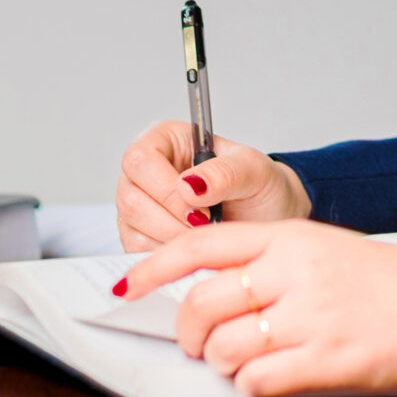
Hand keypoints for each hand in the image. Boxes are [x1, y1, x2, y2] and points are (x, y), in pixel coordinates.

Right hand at [116, 121, 310, 249]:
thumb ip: (225, 173)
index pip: (140, 159)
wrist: (266, 219)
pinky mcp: (140, 235)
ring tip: (207, 235)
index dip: (165, 189)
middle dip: (171, 220)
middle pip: (129, 197)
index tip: (200, 211)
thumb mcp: (254, 171)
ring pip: (131, 227)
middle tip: (208, 227)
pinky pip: (137, 250)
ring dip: (171, 239)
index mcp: (166, 141)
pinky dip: (167, 255)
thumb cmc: (258, 187)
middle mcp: (145, 171)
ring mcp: (138, 204)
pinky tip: (194, 248)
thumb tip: (188, 185)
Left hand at [116, 219, 396, 396]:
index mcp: (289, 238)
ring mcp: (311, 317)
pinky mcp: (327, 360)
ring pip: (224, 347)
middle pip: (202, 305)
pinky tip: (271, 377)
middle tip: (198, 345)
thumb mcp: (321, 251)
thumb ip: (265, 264)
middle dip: (188, 334)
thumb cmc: (385, 283)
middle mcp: (295, 272)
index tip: (127, 286)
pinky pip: (257, 381)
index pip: (201, 244)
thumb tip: (203, 293)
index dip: (153, 266)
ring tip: (242, 362)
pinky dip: (252, 385)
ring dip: (220, 363)